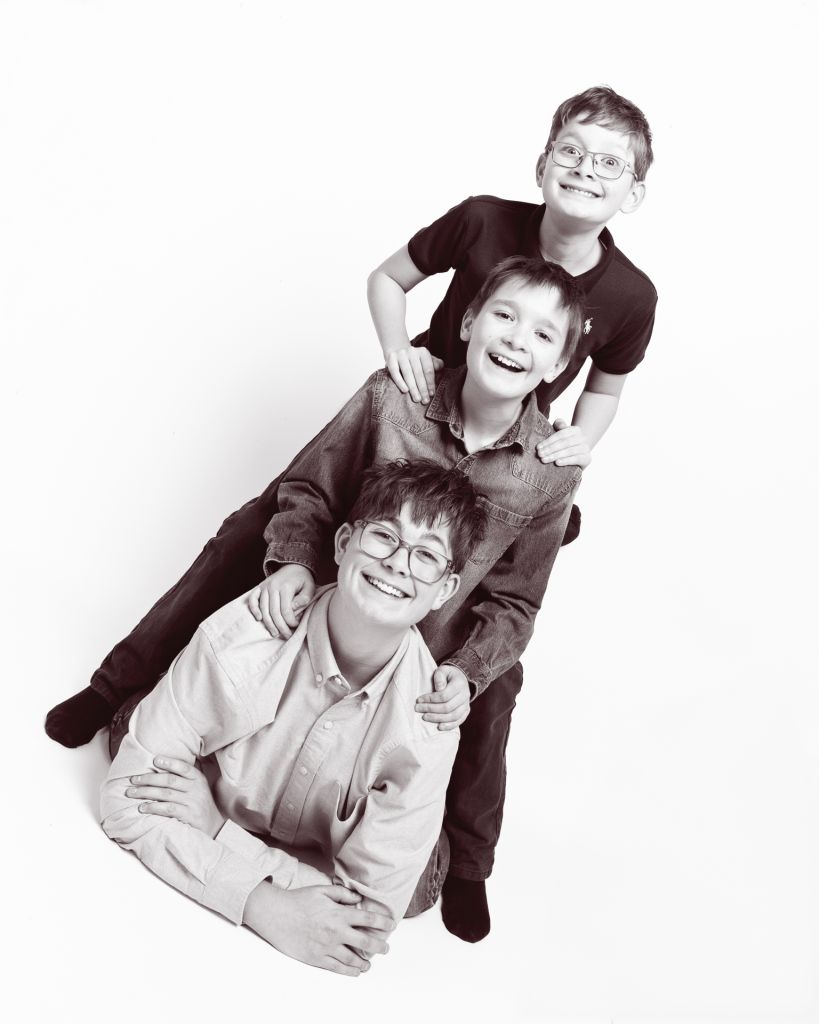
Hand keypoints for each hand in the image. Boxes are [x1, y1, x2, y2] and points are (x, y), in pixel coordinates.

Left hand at [126, 756, 225, 837]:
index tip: (154, 760)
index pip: (183, 767)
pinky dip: (154, 807)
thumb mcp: (198, 786)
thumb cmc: (199, 802)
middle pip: (170, 780)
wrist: (214, 824)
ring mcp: (192, 803)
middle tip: (133, 780)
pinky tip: (142, 807)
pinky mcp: (188, 816)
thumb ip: (184, 776)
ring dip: (146, 793)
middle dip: (149, 779)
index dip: (169, 763)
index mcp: (198, 778)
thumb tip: (162, 762)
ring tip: (132, 793)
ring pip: (166, 794)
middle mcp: (196, 789)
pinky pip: (168, 809)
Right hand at [243, 882, 394, 976]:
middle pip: (365, 941)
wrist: (277, 915)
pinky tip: (356, 971)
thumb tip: (357, 899)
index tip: (391, 925)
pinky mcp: (317, 958)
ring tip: (370, 963)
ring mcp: (327, 947)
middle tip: (386, 948)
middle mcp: (336, 932)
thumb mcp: (322, 890)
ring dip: (365, 962)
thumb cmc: (299, 900)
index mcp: (339, 914)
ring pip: (352, 959)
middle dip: (379, 946)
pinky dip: (349, 971)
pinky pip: (337, 968)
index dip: (382, 922)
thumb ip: (342, 894)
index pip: (368, 918)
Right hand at [249, 564, 314, 638]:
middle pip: (274, 612)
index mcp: (286, 587)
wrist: (293, 565)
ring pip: (263, 609)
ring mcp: (265, 586)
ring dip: (268, 623)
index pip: (286, 610)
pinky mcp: (260, 587)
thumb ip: (304, 598)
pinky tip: (258, 619)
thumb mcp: (310, 587)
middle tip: (286, 636)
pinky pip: (253, 599)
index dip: (290, 621)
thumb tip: (293, 609)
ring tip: (275, 633)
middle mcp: (273, 586)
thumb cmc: (303, 579)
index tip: (296, 626)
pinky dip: (254, 609)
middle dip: (280, 627)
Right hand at [385, 345, 443, 403]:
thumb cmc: (414, 359)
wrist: (396, 349)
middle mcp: (412, 351)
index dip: (430, 383)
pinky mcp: (391, 358)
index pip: (428, 369)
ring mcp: (401, 354)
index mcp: (423, 352)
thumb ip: (434, 363)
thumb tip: (440, 367)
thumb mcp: (425, 359)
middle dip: (422, 388)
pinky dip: (400, 382)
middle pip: (419, 373)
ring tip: (417, 399)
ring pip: (408, 373)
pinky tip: (405, 391)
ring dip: (413, 388)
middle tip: (425, 400)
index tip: (431, 394)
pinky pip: (395, 372)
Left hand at [415, 664, 469, 730]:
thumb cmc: (448, 675)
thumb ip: (439, 677)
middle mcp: (465, 695)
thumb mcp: (443, 670)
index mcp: (459, 684)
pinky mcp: (466, 711)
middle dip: (431, 709)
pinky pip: (459, 721)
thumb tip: (438, 689)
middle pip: (447, 707)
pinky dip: (450, 725)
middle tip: (418, 709)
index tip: (419, 700)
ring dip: (438, 718)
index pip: (444, 695)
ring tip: (425, 717)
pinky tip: (439, 727)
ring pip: (453, 716)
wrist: (461, 678)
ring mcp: (466, 704)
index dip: (430, 699)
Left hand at [536, 418, 591, 467]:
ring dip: (555, 455)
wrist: (578, 456)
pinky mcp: (587, 459)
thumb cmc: (565, 444)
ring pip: (569, 451)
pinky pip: (576, 459)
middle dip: (550, 449)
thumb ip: (559, 425)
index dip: (548, 441)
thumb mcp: (561, 433)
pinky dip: (566, 461)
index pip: (561, 434)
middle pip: (564, 443)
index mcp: (575, 430)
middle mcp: (583, 438)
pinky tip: (557, 463)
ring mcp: (586, 448)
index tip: (538, 447)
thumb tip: (558, 423)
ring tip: (544, 460)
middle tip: (539, 454)